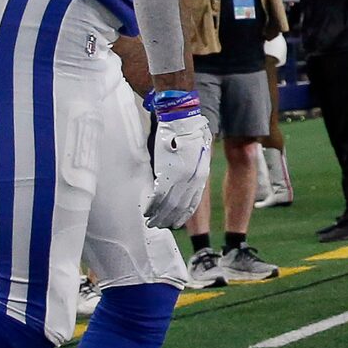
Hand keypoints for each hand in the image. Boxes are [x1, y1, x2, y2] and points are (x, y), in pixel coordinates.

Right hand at [143, 88, 210, 229]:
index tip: (176, 223)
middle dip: (169, 219)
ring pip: (168, 205)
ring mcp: (179, 178)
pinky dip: (152, 206)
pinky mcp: (166, 173)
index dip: (183, 215)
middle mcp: (192, 181)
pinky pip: (158, 196)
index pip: (192, 202)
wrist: (183, 120)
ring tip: (150, 223)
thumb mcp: (199, 154)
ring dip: (158, 216)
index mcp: (201, 176)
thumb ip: (193, 169)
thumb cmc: (191, 132)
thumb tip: (184, 178)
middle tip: (159, 226)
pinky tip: (146, 211)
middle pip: (179, 207)